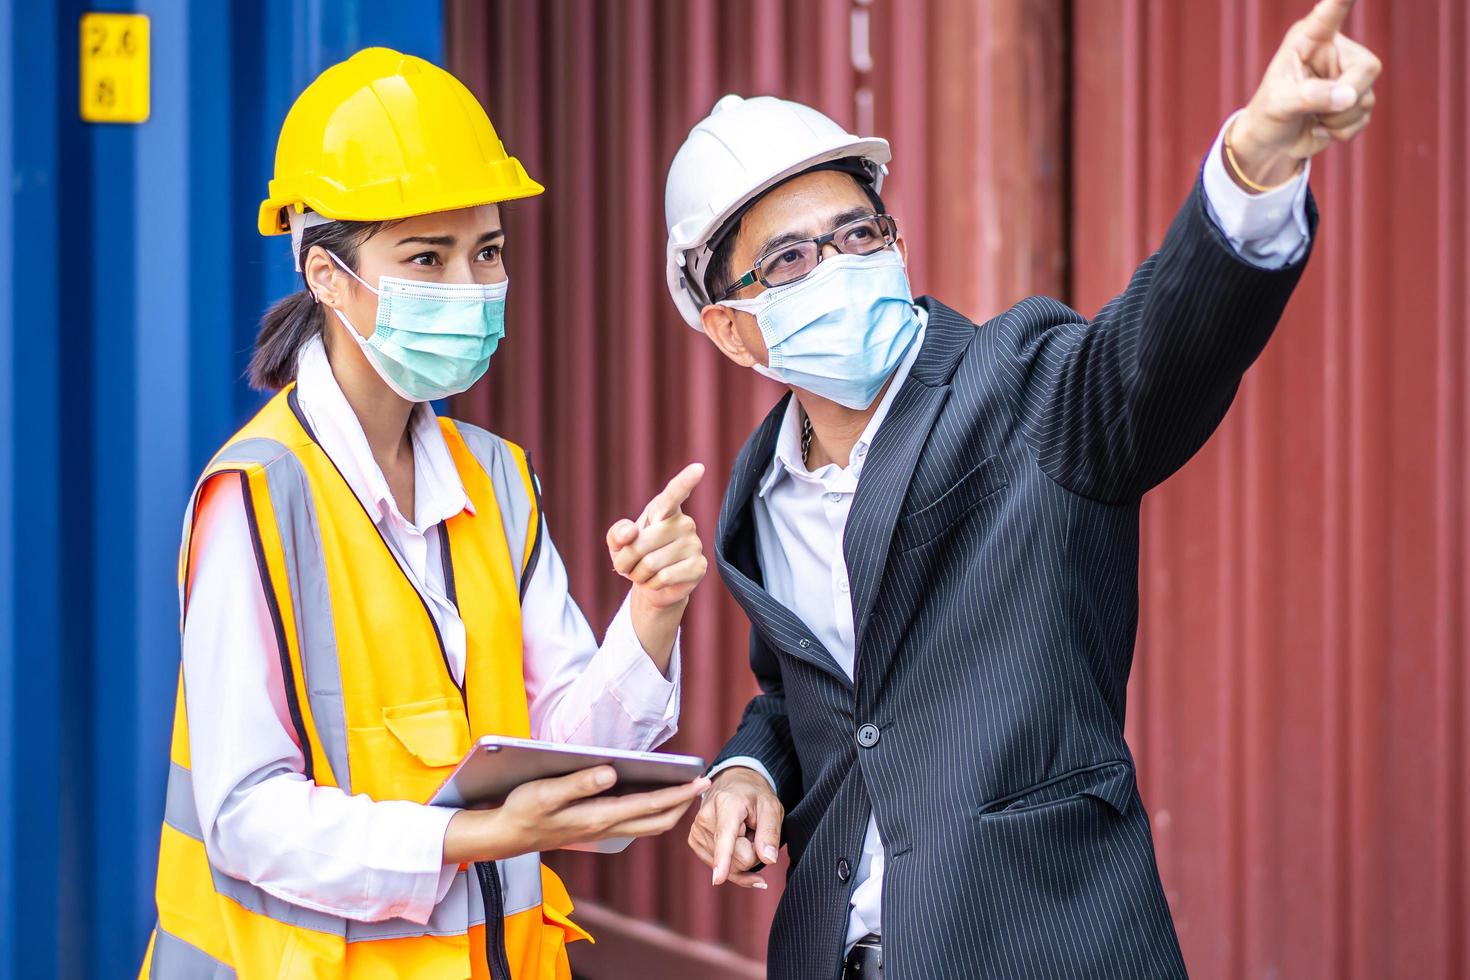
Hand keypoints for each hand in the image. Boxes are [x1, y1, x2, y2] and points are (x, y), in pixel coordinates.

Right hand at [444, 766, 710, 863]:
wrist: (504, 836)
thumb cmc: (522, 810)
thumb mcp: (545, 792)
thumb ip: (579, 782)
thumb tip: (611, 772)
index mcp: (598, 816)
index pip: (649, 806)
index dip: (678, 794)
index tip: (701, 781)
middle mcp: (605, 827)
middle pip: (657, 821)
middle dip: (683, 804)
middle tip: (703, 784)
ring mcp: (601, 831)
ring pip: (647, 825)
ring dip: (669, 809)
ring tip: (684, 788)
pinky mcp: (594, 828)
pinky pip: (633, 823)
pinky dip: (651, 811)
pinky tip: (651, 795)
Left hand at [608, 463, 707, 610]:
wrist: (652, 585)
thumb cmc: (635, 557)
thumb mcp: (618, 544)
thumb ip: (617, 534)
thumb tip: (630, 533)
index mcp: (664, 510)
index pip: (674, 493)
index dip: (685, 481)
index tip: (698, 468)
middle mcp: (684, 523)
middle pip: (641, 543)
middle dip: (626, 560)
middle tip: (630, 565)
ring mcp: (694, 544)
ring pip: (651, 563)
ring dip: (638, 575)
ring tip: (645, 573)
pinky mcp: (699, 566)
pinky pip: (663, 577)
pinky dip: (652, 584)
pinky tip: (658, 581)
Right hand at [688, 766, 783, 889]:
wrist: (733, 784)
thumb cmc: (754, 796)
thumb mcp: (771, 806)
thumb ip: (770, 832)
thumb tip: (768, 859)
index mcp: (726, 804)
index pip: (726, 837)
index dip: (723, 858)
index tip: (718, 879)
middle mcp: (705, 818)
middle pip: (738, 859)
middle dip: (753, 851)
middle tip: (753, 830)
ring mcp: (696, 831)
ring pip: (730, 867)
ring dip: (743, 855)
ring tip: (743, 832)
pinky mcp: (694, 842)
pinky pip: (721, 869)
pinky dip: (734, 863)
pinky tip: (736, 844)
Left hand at [1230, 0, 1381, 187]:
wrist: (1271, 143)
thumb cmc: (1268, 115)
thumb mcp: (1278, 104)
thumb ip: (1309, 97)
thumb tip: (1347, 97)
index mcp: (1310, 39)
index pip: (1332, 13)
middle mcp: (1335, 52)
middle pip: (1367, 68)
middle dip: (1345, 98)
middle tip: (1315, 112)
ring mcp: (1348, 76)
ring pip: (1365, 98)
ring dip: (1337, 120)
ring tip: (1312, 118)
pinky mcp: (1356, 99)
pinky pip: (1365, 117)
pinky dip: (1342, 131)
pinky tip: (1321, 127)